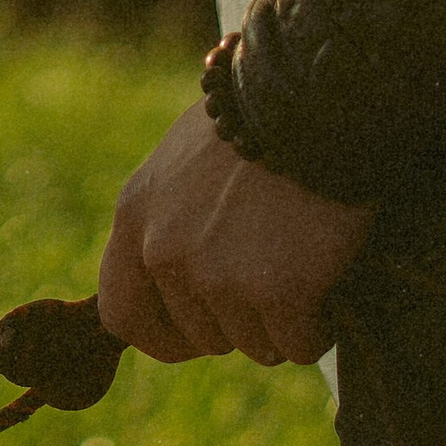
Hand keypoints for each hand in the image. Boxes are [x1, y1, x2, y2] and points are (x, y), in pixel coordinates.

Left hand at [98, 100, 374, 367]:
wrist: (312, 100)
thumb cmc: (253, 120)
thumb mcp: (179, 161)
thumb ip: (165, 220)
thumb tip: (170, 279)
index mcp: (135, 214)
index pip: (121, 313)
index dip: (160, 334)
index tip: (194, 333)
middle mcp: (165, 251)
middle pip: (198, 335)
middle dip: (236, 320)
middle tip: (268, 271)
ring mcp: (218, 276)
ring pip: (252, 346)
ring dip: (279, 321)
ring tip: (298, 258)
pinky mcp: (275, 293)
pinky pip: (298, 345)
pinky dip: (317, 325)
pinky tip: (324, 273)